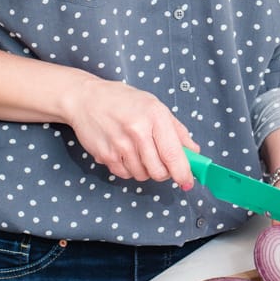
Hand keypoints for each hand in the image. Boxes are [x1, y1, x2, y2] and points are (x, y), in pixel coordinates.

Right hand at [66, 76, 196, 188]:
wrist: (85, 99)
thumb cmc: (123, 100)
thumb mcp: (155, 106)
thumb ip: (177, 130)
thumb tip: (193, 152)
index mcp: (155, 116)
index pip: (174, 154)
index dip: (183, 173)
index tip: (188, 182)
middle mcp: (138, 131)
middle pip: (159, 172)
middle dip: (164, 172)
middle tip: (160, 161)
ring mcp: (120, 145)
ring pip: (143, 176)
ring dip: (145, 169)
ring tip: (138, 150)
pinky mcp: (106, 156)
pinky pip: (125, 174)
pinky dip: (129, 168)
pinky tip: (124, 152)